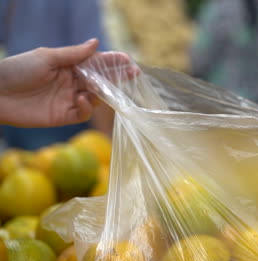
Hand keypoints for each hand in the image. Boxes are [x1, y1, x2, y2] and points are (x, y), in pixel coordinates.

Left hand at [0, 39, 135, 127]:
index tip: (127, 59)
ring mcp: (69, 99)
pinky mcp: (64, 116)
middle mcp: (72, 82)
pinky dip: (88, 107)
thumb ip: (74, 54)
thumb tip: (96, 42)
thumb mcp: (47, 57)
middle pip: (101, 80)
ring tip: (104, 87)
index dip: (112, 62)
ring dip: (103, 92)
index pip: (95, 63)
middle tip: (134, 73)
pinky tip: (83, 99)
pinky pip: (83, 113)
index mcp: (69, 66)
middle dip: (117, 77)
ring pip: (96, 97)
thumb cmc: (18, 70)